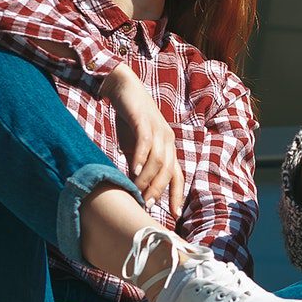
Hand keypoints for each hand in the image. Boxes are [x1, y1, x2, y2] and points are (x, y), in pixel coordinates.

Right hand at [102, 64, 180, 207]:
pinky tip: (133, 170)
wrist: (124, 88)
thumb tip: (133, 186)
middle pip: (169, 171)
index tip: (174, 214)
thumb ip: (137, 164)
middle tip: (147, 205)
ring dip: (147, 179)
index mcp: (168, 148)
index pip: (177, 175)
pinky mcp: (144, 121)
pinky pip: (145, 142)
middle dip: (159, 191)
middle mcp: (168, 140)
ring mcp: (158, 130)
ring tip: (138, 192)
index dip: (177, 195)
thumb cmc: (130, 120)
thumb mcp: (135, 146)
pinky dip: (140, 158)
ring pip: (158, 160)